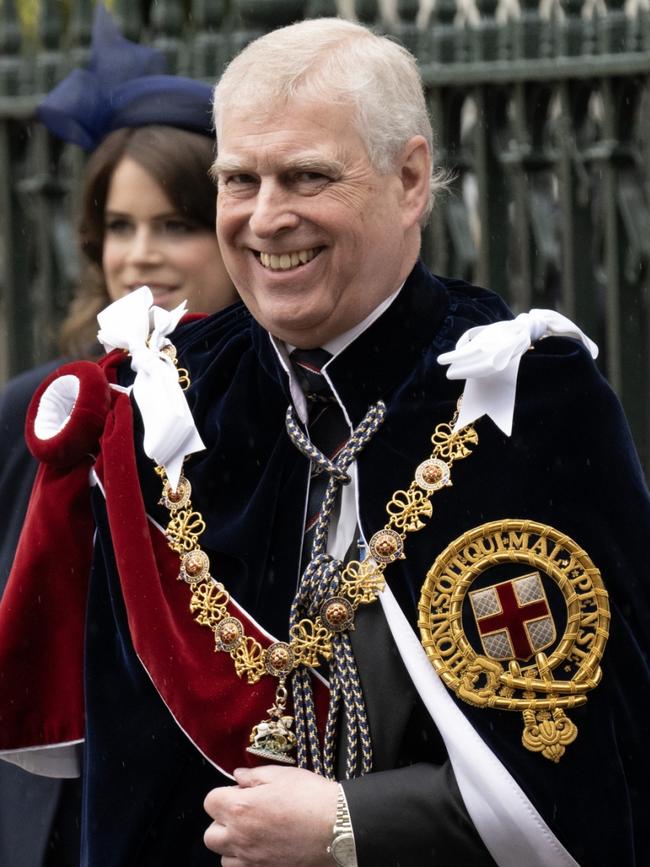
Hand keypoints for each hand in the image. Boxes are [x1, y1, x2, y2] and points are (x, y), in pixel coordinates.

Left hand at [204, 764, 337, 866]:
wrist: (338, 828)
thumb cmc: (311, 798)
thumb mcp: (282, 775)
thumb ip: (254, 775)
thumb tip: (238, 776)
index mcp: (240, 808)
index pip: (210, 801)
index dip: (224, 793)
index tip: (241, 791)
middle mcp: (240, 837)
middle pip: (210, 835)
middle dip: (222, 822)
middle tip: (244, 813)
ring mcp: (252, 860)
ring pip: (224, 857)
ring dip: (233, 845)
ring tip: (255, 833)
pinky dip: (247, 861)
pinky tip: (264, 848)